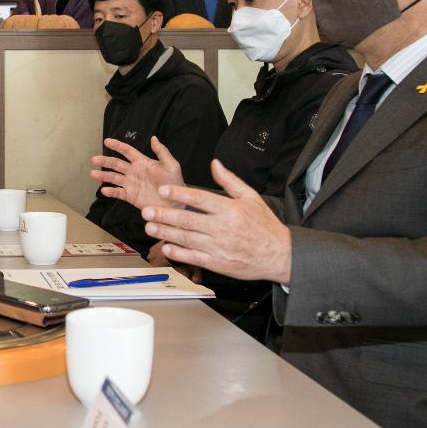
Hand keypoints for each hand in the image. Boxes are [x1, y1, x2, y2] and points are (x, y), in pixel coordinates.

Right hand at [90, 136, 184, 211]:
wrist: (175, 203)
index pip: (127, 151)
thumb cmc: (175, 183)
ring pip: (114, 177)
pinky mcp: (130, 196)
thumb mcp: (171, 165)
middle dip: (105, 161)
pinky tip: (104, 190)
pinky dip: (110, 192)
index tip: (107, 141)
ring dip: (103, 175)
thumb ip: (162, 151)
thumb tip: (153, 138)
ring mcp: (131, 184)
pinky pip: (118, 193)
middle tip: (94, 159)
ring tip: (93, 173)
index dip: (117, 145)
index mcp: (142, 162)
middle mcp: (134, 172)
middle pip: (116, 164)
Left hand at [141, 159, 292, 283]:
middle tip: (146, 211)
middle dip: (164, 215)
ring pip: (187, 238)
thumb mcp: (251, 197)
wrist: (279, 254)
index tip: (163, 190)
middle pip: (188, 220)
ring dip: (166, 233)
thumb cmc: (265, 225)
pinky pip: (194, 257)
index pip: (200, 199)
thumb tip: (214, 163)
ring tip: (149, 227)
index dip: (179, 194)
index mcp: (230, 210)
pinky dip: (179, 252)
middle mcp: (223, 228)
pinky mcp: (219, 263)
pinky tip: (166, 247)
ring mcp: (220, 247)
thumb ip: (229, 180)